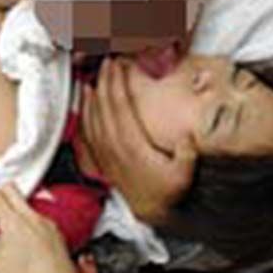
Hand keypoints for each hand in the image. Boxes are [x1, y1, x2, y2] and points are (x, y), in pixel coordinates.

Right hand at [0, 184, 95, 272]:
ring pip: (25, 203)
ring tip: (3, 229)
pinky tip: (21, 241)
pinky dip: (25, 220)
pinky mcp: (56, 233)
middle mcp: (32, 218)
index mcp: (14, 222)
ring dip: (11, 208)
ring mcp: (47, 224)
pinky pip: (37, 216)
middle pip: (11, 189)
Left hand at [81, 58, 195, 222]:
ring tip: (93, 74)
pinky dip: (84, 111)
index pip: (120, 106)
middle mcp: (113, 145)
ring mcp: (104, 150)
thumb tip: (187, 136)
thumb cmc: (167, 191)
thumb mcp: (183, 175)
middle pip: (104, 105)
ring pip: (93, 115)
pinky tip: (85, 100)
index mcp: (131, 144)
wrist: (149, 210)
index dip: (117, 83)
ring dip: (92, 93)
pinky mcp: (100, 155)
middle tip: (106, 61)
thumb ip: (186, 155)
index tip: (118, 66)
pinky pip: (87, 128)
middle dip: (104, 80)